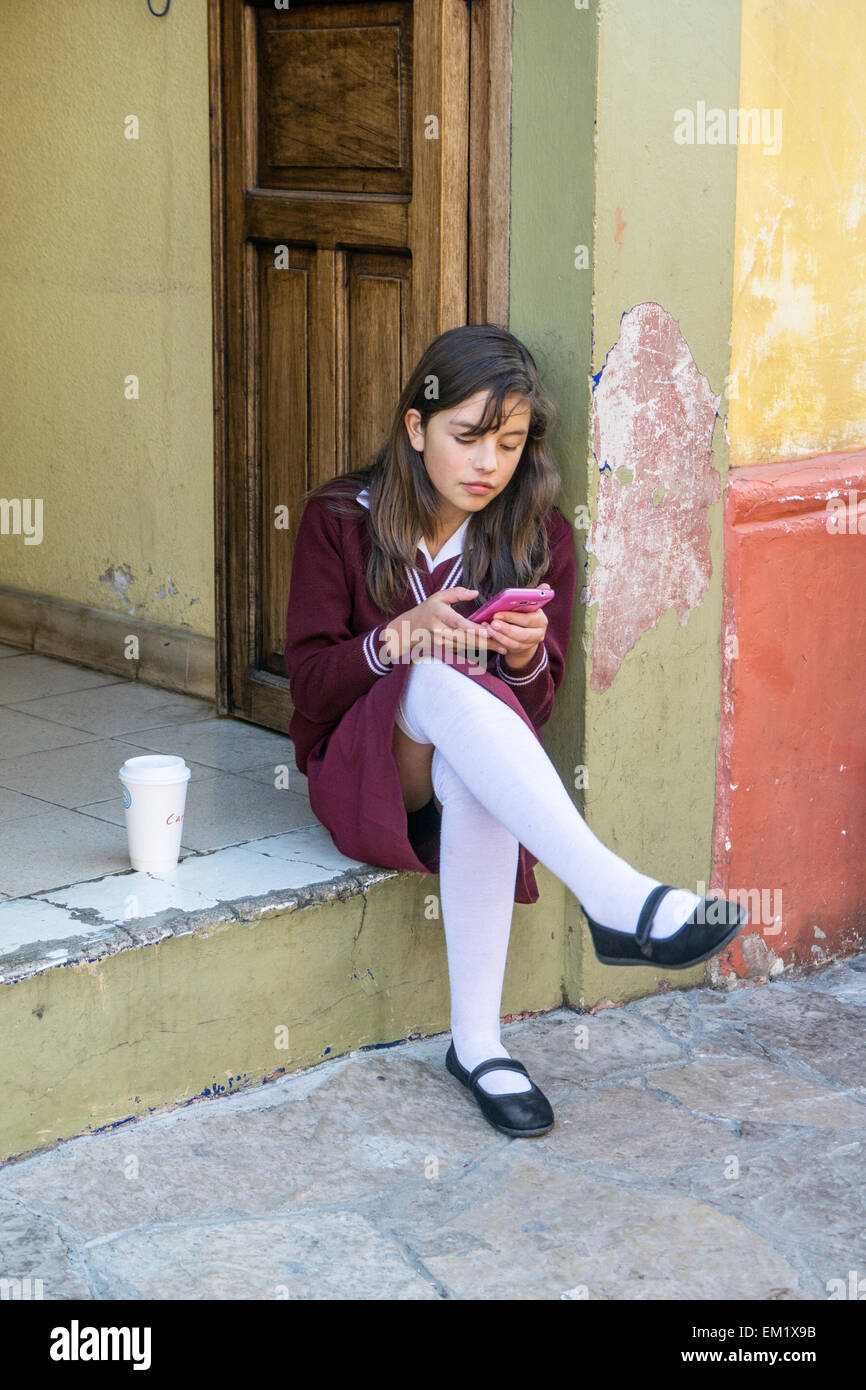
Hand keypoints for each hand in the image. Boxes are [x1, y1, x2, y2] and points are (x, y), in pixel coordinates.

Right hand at [381, 587, 511, 661]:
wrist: (408, 630)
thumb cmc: (426, 610)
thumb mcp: (438, 597)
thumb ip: (457, 593)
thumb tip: (475, 592)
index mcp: (439, 615)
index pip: (458, 623)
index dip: (473, 629)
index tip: (488, 630)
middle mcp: (440, 631)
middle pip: (466, 639)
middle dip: (486, 642)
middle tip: (504, 643)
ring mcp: (441, 643)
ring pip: (467, 647)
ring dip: (485, 648)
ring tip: (503, 648)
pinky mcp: (445, 649)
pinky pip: (464, 650)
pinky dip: (478, 650)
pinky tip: (492, 649)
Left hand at [479, 585, 550, 668]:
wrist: (528, 633)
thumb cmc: (525, 614)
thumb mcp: (530, 605)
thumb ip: (534, 595)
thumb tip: (546, 586)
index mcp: (541, 619)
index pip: (529, 619)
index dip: (513, 617)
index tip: (498, 613)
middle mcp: (539, 633)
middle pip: (523, 634)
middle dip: (506, 628)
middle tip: (492, 622)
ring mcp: (531, 644)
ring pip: (515, 643)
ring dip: (500, 636)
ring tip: (488, 627)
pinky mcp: (521, 650)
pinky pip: (510, 648)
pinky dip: (499, 641)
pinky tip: (489, 633)